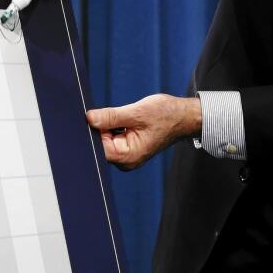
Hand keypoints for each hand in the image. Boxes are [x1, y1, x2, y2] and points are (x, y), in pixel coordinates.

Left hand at [86, 94, 202, 170]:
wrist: (183, 117)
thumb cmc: (166, 115)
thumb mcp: (137, 112)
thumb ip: (111, 117)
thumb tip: (89, 118)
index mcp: (128, 156)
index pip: (98, 146)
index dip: (93, 130)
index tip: (93, 116)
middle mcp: (126, 160)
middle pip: (100, 144)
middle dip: (100, 127)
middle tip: (108, 113)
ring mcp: (127, 155)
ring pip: (105, 139)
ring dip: (108, 126)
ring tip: (123, 117)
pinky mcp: (128, 147)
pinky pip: (112, 137)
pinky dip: (113, 127)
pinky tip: (123, 120)